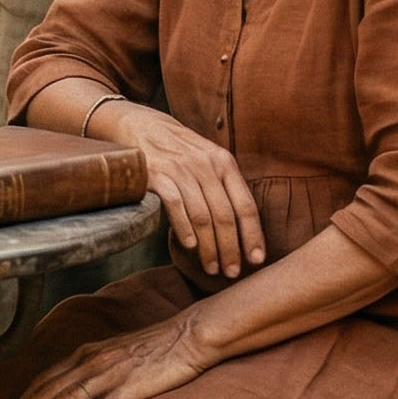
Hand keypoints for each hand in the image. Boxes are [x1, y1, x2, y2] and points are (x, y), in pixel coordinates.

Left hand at [2, 312, 215, 398]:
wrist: (189, 335)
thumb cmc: (153, 349)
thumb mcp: (113, 357)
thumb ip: (91, 371)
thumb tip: (72, 390)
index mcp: (85, 355)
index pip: (45, 380)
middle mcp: (92, 362)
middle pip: (50, 390)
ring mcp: (113, 373)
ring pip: (71, 398)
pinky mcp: (135, 385)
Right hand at [102, 103, 265, 279]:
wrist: (141, 126)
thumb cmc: (179, 151)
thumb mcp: (208, 161)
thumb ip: (224, 187)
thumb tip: (242, 231)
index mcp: (224, 163)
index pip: (245, 205)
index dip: (253, 235)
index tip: (256, 259)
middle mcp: (205, 165)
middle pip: (225, 216)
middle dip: (231, 249)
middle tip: (231, 272)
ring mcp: (180, 169)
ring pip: (202, 216)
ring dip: (209, 247)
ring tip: (212, 267)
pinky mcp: (156, 173)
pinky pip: (175, 206)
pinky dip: (184, 228)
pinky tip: (190, 247)